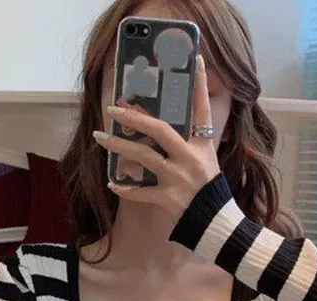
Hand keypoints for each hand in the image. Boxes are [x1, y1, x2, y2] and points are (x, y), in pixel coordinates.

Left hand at [93, 54, 221, 225]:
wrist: (216, 224)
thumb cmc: (210, 193)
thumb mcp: (207, 162)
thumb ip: (189, 144)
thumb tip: (162, 130)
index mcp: (202, 147)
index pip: (202, 111)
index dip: (200, 86)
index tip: (195, 61)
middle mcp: (190, 160)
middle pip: (160, 131)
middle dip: (134, 118)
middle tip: (114, 108)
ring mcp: (178, 179)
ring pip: (143, 157)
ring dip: (119, 146)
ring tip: (100, 137)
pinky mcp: (168, 199)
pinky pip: (141, 192)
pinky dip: (125, 189)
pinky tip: (112, 183)